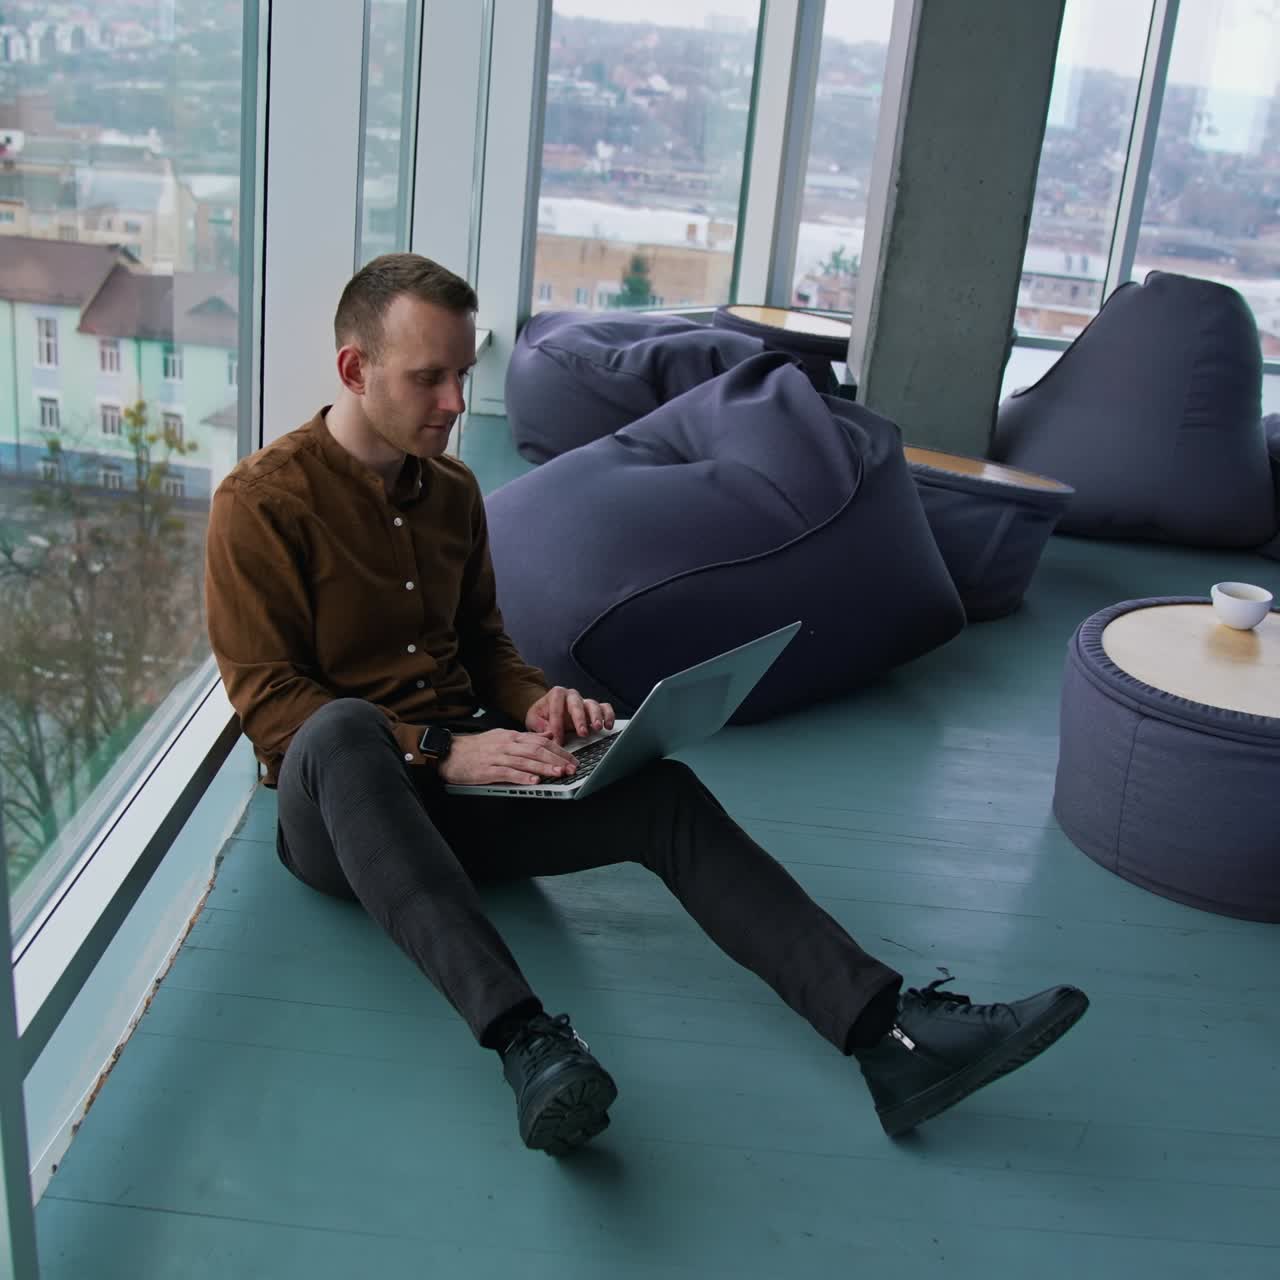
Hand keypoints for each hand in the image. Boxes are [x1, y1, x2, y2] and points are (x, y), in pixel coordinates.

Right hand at [436, 728, 578, 786]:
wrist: (449, 752)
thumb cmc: (476, 747)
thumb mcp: (502, 736)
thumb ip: (525, 737)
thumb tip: (548, 733)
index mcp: (512, 737)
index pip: (540, 740)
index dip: (558, 750)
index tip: (571, 759)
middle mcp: (507, 744)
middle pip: (536, 750)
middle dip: (556, 759)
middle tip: (571, 768)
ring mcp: (497, 757)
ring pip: (525, 761)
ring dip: (544, 767)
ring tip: (558, 774)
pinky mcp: (487, 770)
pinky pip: (507, 773)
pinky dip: (522, 777)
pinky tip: (533, 781)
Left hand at [525, 686, 614, 744]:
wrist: (548, 712)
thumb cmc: (541, 716)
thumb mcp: (534, 719)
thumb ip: (539, 725)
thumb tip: (548, 734)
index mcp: (556, 695)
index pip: (557, 709)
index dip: (557, 726)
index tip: (558, 740)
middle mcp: (572, 696)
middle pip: (576, 704)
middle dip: (580, 719)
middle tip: (582, 733)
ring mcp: (584, 701)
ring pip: (593, 705)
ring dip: (596, 717)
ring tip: (597, 728)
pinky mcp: (594, 708)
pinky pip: (605, 707)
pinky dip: (608, 715)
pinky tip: (608, 726)